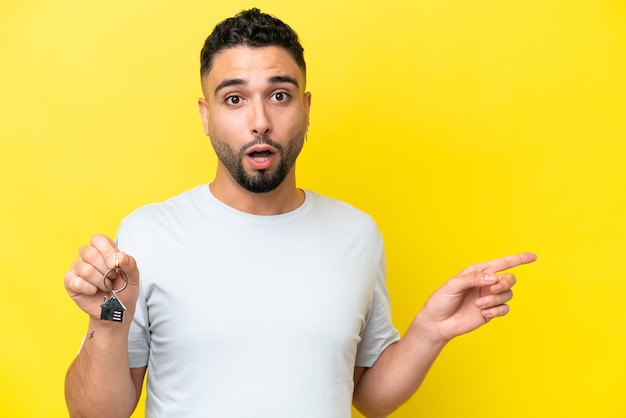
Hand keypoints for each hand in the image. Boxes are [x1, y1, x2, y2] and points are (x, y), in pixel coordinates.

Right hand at [64, 234, 139, 322]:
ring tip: (106, 286)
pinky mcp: (70, 281)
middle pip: (89, 253)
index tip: (114, 265)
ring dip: (100, 282)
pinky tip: (94, 291)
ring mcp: (76, 268)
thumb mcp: (133, 276)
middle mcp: (87, 255)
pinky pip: (77, 282)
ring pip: (85, 270)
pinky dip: (90, 289)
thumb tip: (120, 257)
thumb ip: (130, 264)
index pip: (98, 239)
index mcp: (103, 249)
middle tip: (112, 278)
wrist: (116, 310)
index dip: (106, 251)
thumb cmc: (124, 290)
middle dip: (105, 270)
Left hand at [418, 252, 536, 343]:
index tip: (533, 256)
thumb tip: (493, 278)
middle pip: (509, 279)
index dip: (518, 259)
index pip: (502, 263)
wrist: (438, 323)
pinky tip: (483, 313)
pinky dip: (496, 310)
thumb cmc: (441, 300)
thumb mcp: (453, 285)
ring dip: (495, 299)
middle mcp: (486, 284)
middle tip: (492, 289)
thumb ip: (473, 278)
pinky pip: (504, 309)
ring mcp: (489, 298)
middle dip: (504, 283)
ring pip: (508, 294)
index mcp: (478, 272)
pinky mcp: (491, 312)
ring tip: (479, 305)